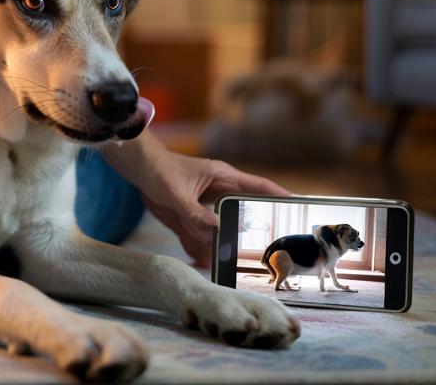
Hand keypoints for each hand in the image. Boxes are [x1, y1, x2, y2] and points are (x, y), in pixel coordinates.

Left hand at [102, 138, 290, 267]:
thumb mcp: (176, 192)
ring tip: (230, 266)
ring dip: (222, 248)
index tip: (299, 205)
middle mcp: (218, 194)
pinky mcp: (189, 220)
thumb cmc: (158, 169)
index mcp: (223, 179)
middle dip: (253, 233)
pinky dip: (200, 252)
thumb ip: (195, 212)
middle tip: (269, 250)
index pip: (258, 187)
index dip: (279, 196)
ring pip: (220, 232)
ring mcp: (204, 209)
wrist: (136, 170)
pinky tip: (203, 265)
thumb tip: (217, 229)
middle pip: (243, 215)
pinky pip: (199, 239)